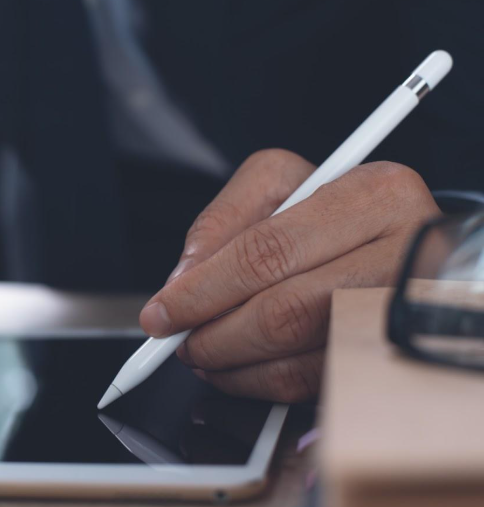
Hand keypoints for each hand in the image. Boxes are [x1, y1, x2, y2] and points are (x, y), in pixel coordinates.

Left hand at [140, 149, 439, 401]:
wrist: (401, 237)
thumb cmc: (334, 208)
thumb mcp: (278, 185)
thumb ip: (222, 222)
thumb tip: (183, 281)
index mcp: (374, 195)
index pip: (268, 251)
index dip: (205, 288)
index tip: (163, 310)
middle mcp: (406, 254)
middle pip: (284, 311)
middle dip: (213, 333)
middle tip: (179, 338)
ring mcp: (406, 314)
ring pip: (297, 357)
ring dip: (232, 363)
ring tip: (203, 351)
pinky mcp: (396, 357)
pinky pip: (314, 383)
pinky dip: (261, 382)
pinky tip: (238, 367)